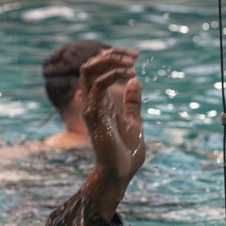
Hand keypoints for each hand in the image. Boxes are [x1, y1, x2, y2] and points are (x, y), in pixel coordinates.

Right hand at [80, 48, 145, 218]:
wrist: (121, 171)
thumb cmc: (126, 151)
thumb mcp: (134, 120)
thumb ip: (133, 102)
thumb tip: (136, 81)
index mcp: (101, 101)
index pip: (98, 69)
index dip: (114, 58)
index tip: (135, 56)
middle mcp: (92, 101)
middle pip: (90, 65)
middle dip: (112, 54)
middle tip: (134, 55)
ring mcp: (91, 107)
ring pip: (89, 70)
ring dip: (111, 61)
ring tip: (132, 63)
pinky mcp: (94, 114)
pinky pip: (97, 86)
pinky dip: (113, 76)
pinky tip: (130, 76)